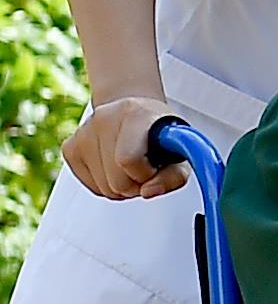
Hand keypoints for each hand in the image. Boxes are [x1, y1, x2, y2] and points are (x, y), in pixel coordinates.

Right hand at [65, 98, 191, 200]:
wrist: (135, 111)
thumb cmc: (160, 133)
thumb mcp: (181, 150)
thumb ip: (174, 176)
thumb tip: (148, 192)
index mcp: (136, 113)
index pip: (128, 160)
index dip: (146, 173)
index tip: (155, 165)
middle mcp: (104, 118)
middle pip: (117, 182)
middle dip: (136, 184)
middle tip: (146, 168)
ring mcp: (83, 132)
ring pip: (105, 189)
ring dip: (123, 186)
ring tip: (132, 165)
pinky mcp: (70, 147)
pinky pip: (92, 188)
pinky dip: (108, 185)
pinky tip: (116, 166)